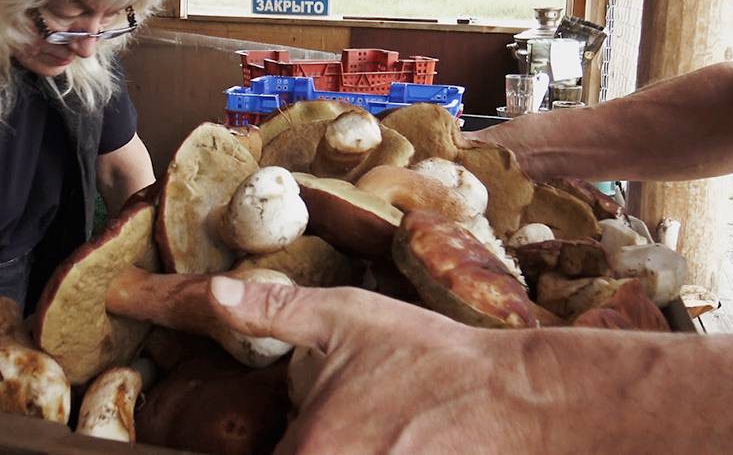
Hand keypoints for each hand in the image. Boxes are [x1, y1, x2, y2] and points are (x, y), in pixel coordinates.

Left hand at [207, 277, 546, 453]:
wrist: (518, 397)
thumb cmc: (430, 355)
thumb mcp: (347, 315)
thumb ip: (273, 310)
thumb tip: (215, 293)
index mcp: (310, 449)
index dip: (282, 440)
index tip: (311, 416)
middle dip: (312, 445)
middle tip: (355, 416)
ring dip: (349, 449)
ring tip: (382, 428)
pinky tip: (403, 442)